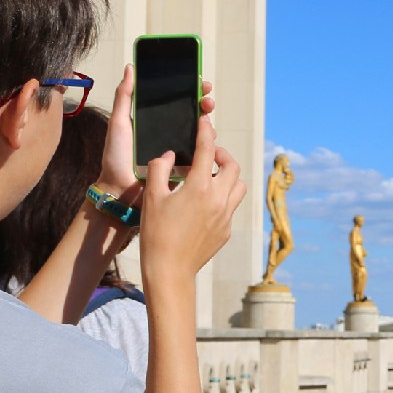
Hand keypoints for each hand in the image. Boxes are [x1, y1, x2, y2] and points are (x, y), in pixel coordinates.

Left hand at [96, 65, 214, 202]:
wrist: (120, 190)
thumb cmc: (116, 158)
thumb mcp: (119, 122)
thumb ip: (125, 96)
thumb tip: (130, 68)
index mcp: (153, 121)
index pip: (175, 101)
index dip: (188, 89)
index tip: (197, 79)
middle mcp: (168, 133)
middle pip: (191, 113)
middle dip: (202, 102)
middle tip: (206, 98)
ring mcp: (177, 150)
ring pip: (199, 132)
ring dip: (207, 122)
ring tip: (206, 117)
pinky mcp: (183, 166)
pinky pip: (200, 154)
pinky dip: (207, 145)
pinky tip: (208, 138)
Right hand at [139, 114, 245, 281]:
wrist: (170, 270)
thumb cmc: (156, 233)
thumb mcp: (152, 196)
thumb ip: (160, 169)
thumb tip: (169, 155)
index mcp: (200, 187)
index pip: (208, 149)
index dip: (206, 131)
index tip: (204, 122)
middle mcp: (219, 199)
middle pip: (233, 166)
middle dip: (222, 155)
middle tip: (208, 155)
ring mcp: (226, 216)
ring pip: (239, 186)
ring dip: (228, 176)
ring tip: (211, 178)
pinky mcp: (226, 230)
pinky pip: (232, 206)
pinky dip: (223, 197)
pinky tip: (205, 203)